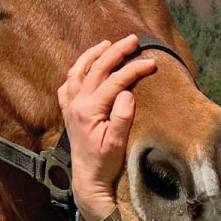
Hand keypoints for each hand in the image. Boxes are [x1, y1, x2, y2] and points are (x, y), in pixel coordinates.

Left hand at [57, 34, 157, 220]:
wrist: (88, 181)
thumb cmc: (105, 163)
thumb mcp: (118, 143)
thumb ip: (122, 117)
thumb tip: (127, 92)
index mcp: (89, 110)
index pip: (115, 81)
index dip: (134, 69)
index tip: (152, 63)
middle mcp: (76, 104)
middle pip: (96, 69)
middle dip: (116, 51)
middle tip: (132, 39)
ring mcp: (70, 107)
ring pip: (78, 72)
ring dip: (92, 55)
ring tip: (107, 43)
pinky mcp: (69, 113)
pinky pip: (67, 86)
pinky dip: (76, 72)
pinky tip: (84, 68)